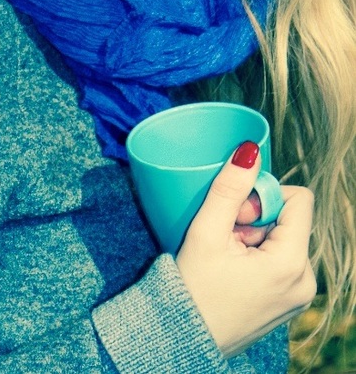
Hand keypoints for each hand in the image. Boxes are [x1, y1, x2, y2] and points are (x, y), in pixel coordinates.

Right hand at [175, 143, 316, 357]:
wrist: (181, 337)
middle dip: (257, 217)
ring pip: (285, 235)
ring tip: (227, 252)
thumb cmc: (192, 289)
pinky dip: (258, 252)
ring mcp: (299, 292)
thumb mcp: (206, 232)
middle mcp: (306, 280)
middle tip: (226, 235)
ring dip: (256, 234)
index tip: (237, 215)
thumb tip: (249, 150)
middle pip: (291, 217)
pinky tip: (233, 265)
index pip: (299, 199)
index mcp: (292, 263)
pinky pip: (282, 256)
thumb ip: (230, 188)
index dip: (266, 196)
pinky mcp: (289, 299)